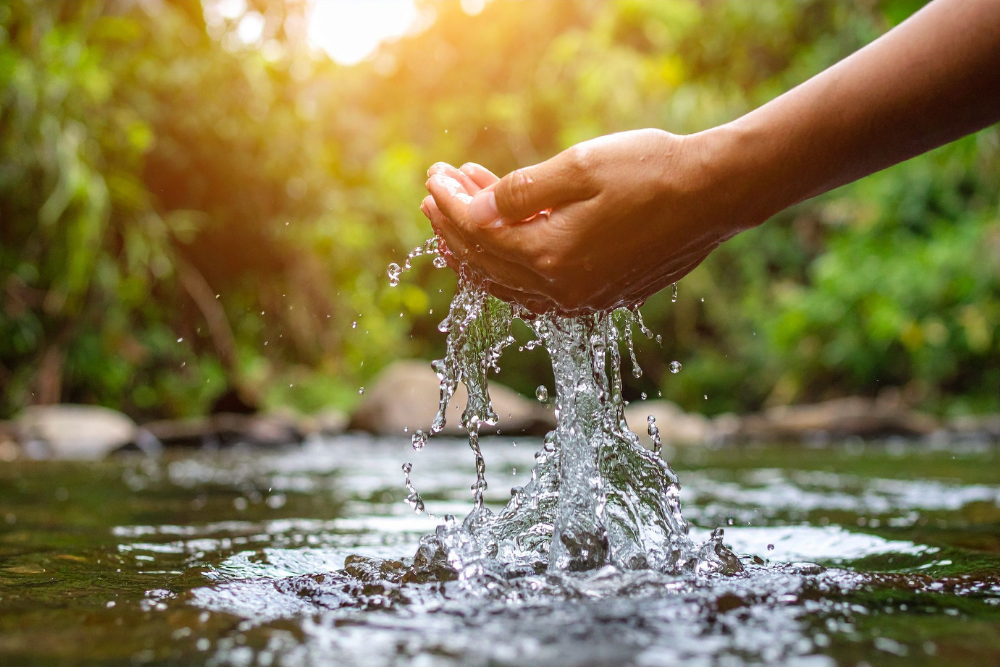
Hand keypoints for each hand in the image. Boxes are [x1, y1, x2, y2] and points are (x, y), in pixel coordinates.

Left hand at [423, 129, 751, 313]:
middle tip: (435, 192)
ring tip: (459, 212)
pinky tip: (504, 240)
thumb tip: (472, 212)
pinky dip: (512, 264)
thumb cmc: (650, 171)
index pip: (479, 236)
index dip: (450, 204)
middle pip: (487, 264)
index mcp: (553, 259)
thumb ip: (519, 194)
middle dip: (454, 227)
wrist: (715, 193)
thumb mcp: (578, 168)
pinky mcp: (602, 294)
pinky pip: (538, 289)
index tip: (434, 176)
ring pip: (510, 282)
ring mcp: (584, 299)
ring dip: (479, 247)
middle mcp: (564, 291)